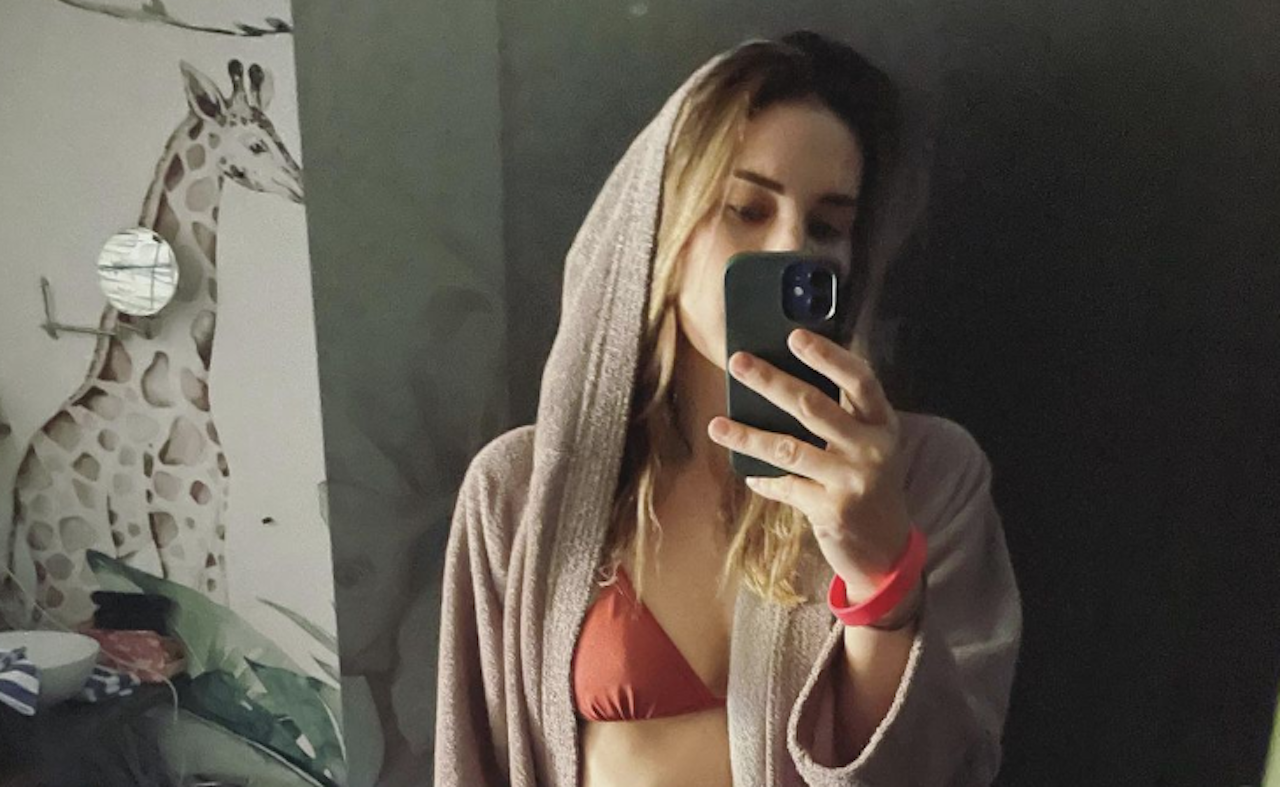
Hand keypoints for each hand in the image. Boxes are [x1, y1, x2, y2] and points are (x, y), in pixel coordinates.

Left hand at [707, 328, 911, 601]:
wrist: (885, 546)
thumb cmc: (866, 479)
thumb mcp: (866, 442)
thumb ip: (839, 412)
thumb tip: (780, 374)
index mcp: (882, 422)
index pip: (859, 378)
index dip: (827, 356)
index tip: (794, 336)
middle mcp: (872, 448)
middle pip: (814, 406)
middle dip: (771, 381)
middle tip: (738, 362)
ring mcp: (852, 480)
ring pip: (788, 448)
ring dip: (747, 436)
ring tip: (716, 425)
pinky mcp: (832, 510)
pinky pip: (786, 486)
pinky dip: (763, 480)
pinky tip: (747, 474)